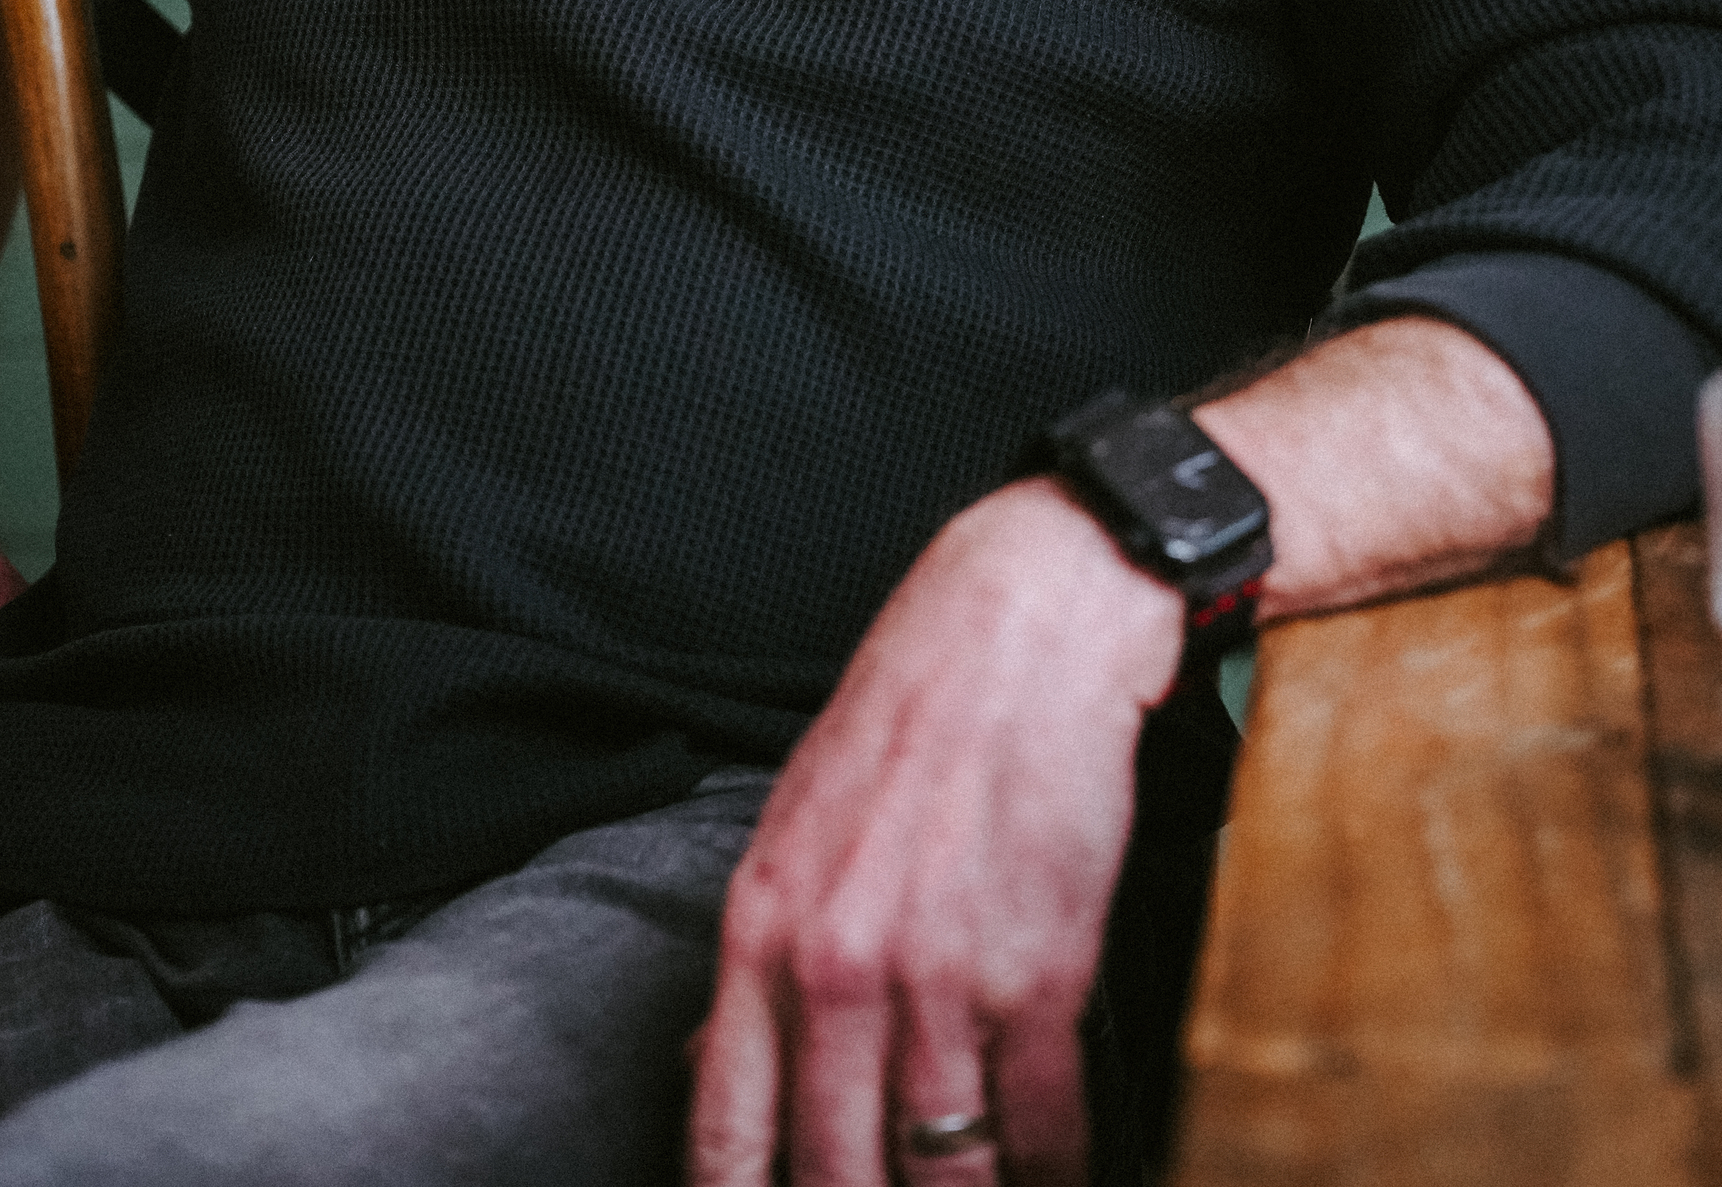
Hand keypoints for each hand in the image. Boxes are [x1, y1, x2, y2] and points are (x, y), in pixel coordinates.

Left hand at [686, 481, 1182, 1186]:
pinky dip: (1054, 1171)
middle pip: (839, 1178)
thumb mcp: (793, 829)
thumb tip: (701, 1077)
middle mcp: (838, 967)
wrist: (1023, 625)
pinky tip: (1056, 1171)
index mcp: (762, 931)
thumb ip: (756, 964)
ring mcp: (940, 976)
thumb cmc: (909, 721)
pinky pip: (1045, 1130)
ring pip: (946, 1172)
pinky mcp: (1042, 971)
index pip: (726, 1137)